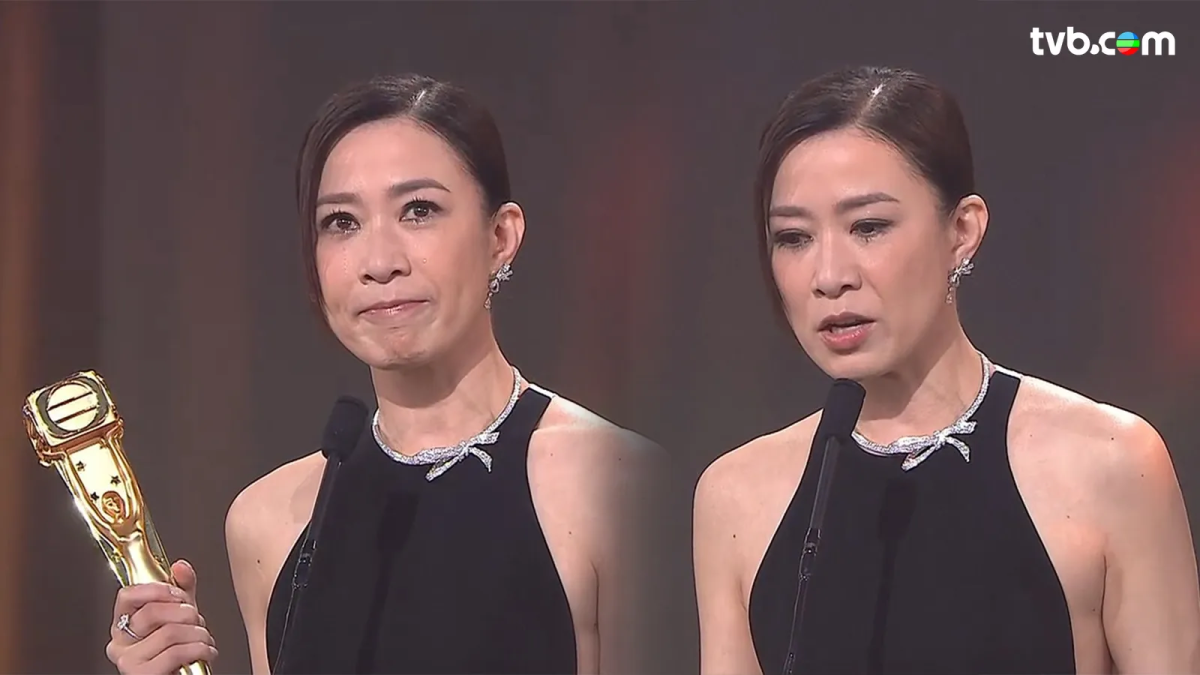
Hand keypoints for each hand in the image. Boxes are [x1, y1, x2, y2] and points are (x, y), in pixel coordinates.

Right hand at [105, 559, 218, 674]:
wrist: (184, 674)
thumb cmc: (178, 649)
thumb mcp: (180, 614)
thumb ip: (181, 589)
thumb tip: (180, 567)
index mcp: (123, 623)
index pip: (128, 595)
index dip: (157, 590)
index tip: (178, 594)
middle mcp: (119, 643)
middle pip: (152, 612)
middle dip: (186, 612)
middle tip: (196, 619)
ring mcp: (128, 661)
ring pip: (169, 633)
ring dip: (198, 633)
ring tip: (204, 638)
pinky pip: (175, 653)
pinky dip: (199, 649)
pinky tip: (206, 651)